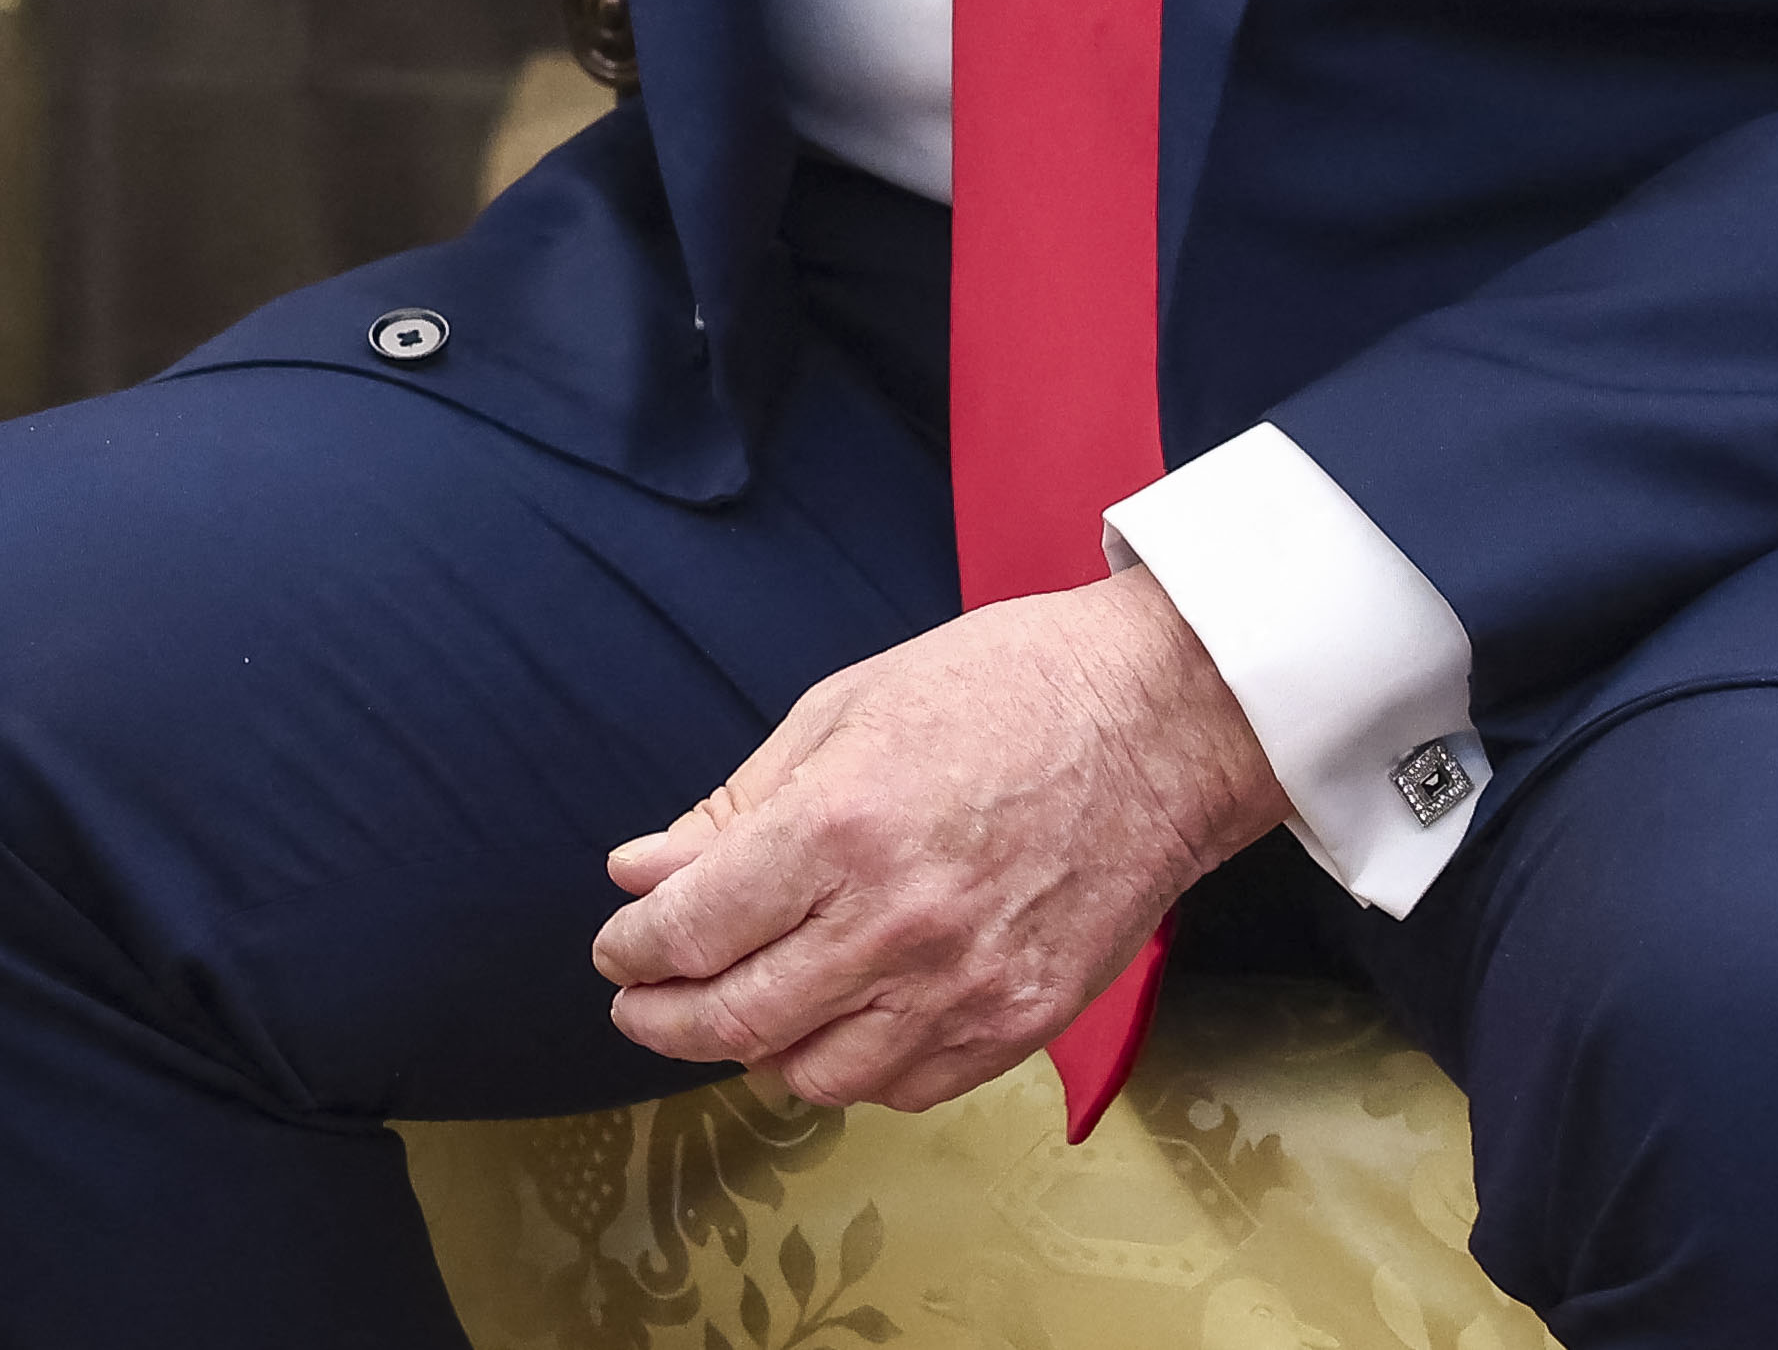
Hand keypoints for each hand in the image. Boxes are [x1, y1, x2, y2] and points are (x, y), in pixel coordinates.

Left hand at [587, 570, 1289, 1111]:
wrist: (1161, 721)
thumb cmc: (1005, 689)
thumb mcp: (843, 710)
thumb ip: (736, 808)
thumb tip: (640, 873)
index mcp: (840, 830)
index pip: (692, 930)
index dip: (633, 950)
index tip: (617, 945)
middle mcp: (896, 926)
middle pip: (737, 1018)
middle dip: (663, 1019)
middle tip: (638, 1003)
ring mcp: (964, 988)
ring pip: (815, 1076)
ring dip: (753, 1053)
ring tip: (732, 1015)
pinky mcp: (1020, 1025)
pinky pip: (904, 1089)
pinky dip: (849, 1072)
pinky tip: (831, 1029)